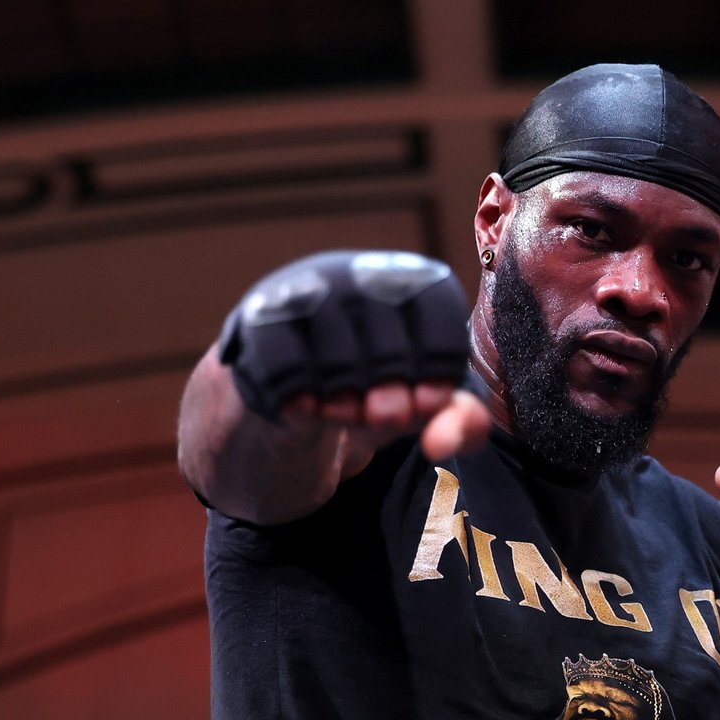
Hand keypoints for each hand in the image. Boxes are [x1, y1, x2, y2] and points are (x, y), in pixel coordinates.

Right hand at [217, 250, 489, 461]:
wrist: (295, 379)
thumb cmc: (377, 382)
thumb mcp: (426, 401)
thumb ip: (461, 422)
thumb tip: (439, 447)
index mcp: (409, 277)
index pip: (440, 319)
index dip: (438, 372)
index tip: (427, 401)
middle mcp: (356, 271)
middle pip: (389, 350)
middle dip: (392, 402)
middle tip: (385, 417)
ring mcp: (304, 290)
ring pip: (337, 363)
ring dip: (346, 408)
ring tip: (346, 413)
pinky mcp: (258, 320)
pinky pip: (287, 374)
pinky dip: (304, 406)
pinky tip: (311, 410)